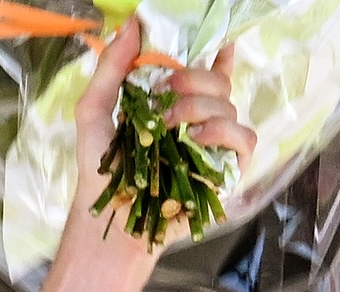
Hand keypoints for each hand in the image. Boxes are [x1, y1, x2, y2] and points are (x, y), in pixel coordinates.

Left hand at [61, 20, 257, 272]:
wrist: (107, 218)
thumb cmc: (100, 171)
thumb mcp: (94, 113)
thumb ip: (111, 68)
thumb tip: (132, 24)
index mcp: (174, 105)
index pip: (208, 72)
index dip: (216, 53)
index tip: (216, 40)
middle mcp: (199, 122)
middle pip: (218, 83)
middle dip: (193, 79)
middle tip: (165, 91)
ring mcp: (215, 146)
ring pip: (230, 107)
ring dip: (199, 108)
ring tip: (168, 126)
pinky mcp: (227, 170)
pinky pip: (245, 138)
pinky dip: (224, 132)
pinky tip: (197, 139)